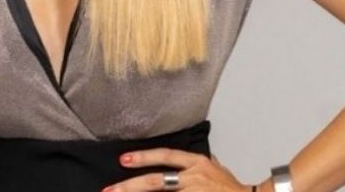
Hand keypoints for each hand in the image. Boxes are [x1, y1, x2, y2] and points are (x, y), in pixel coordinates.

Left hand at [103, 148, 253, 191]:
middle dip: (130, 186)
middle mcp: (195, 177)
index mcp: (198, 164)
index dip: (144, 157)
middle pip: (157, 181)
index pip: (166, 156)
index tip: (123, 160)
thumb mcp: (217, 169)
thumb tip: (180, 161)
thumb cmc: (234, 189)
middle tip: (110, 190)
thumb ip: (198, 164)